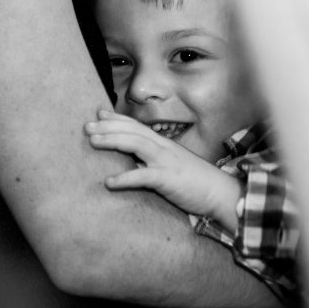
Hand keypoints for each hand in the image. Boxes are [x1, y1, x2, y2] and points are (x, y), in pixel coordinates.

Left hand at [85, 110, 241, 230]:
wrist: (221, 194)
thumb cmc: (196, 182)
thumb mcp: (172, 166)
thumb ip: (154, 160)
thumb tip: (135, 161)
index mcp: (164, 144)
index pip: (137, 126)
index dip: (117, 118)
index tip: (99, 113)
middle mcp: (164, 148)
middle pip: (132, 131)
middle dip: (108, 126)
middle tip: (86, 126)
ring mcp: (166, 161)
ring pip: (136, 144)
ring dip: (112, 141)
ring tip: (92, 142)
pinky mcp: (168, 179)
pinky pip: (143, 177)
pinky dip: (125, 178)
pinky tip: (109, 182)